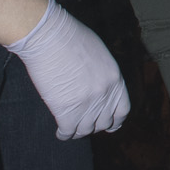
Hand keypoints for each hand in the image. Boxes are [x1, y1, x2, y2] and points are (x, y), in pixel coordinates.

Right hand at [7, 0, 130, 139]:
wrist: (48, 35)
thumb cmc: (68, 36)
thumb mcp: (98, 52)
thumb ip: (101, 72)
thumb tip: (96, 83)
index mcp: (114, 78)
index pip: (122, 110)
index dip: (115, 120)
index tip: (109, 125)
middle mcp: (104, 94)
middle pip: (103, 122)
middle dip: (94, 126)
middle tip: (85, 125)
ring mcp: (86, 103)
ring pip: (85, 129)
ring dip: (78, 132)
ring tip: (71, 130)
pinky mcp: (66, 110)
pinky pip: (68, 131)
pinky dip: (64, 134)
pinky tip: (60, 133)